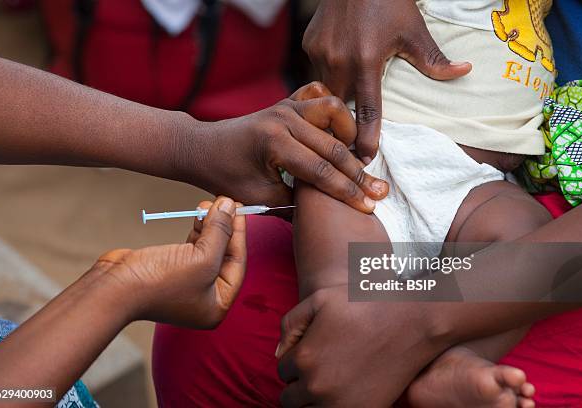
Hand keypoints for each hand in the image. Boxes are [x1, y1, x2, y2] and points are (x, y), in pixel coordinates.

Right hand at [93, 196, 245, 327]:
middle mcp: (204, 298)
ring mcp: (185, 285)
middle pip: (223, 256)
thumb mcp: (202, 257)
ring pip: (207, 249)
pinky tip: (198, 215)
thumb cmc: (160, 282)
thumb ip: (220, 231)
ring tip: (207, 204)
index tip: (240, 209)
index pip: (237, 263)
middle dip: (224, 228)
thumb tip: (230, 206)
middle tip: (225, 202)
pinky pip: (190, 248)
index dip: (239, 234)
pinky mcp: (170, 271)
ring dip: (209, 226)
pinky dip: (196, 231)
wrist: (114, 288)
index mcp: (217, 305)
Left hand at [176, 82, 387, 213]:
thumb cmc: (225, 175)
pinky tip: (339, 131)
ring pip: (333, 111)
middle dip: (358, 173)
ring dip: (350, 135)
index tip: (368, 207)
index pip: (321, 170)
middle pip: (334, 145)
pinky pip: (319, 97)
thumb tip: (329, 209)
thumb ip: (295, 201)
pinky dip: (334, 112)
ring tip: (358, 158)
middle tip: (379, 191)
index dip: (347, 192)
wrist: (202, 147)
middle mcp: (284, 119)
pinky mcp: (288, 102)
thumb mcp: (259, 196)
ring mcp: (286, 106)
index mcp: (274, 143)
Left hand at [276, 286, 450, 406]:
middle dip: (299, 383)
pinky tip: (344, 390)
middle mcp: (318, 387)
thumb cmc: (364, 304)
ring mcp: (341, 405)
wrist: (412, 320)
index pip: (282, 370)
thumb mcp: (319, 299)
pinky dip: (333, 407)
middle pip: (290, 398)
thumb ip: (289, 325)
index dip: (295, 358)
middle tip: (320, 366)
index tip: (314, 348)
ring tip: (331, 379)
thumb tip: (279, 354)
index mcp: (304, 358)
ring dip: (313, 400)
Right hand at [303, 0, 471, 161]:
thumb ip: (434, 59)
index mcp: (366, 62)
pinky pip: (317, 69)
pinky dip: (328, 72)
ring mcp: (320, 52)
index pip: (366, 111)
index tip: (365, 158)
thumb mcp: (414, 31)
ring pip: (326, 88)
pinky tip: (339, 63)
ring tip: (345, 95)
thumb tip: (465, 71)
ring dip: (336, 95)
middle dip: (344, 120)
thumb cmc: (389, 2)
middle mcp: (339, 60)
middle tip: (351, 135)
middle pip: (340, 104)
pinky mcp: (309, 43)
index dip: (366, 137)